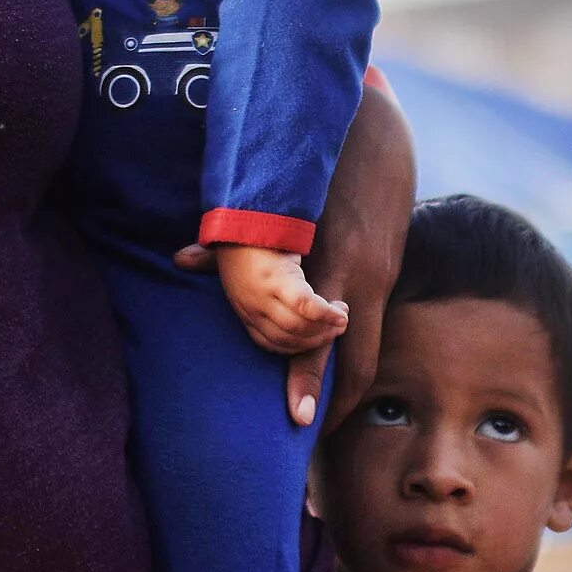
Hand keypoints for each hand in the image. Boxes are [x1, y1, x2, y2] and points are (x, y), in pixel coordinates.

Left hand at [175, 75, 413, 429]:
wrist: (381, 129)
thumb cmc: (322, 160)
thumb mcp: (280, 198)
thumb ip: (235, 236)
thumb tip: (183, 259)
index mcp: (335, 266)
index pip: (324, 341)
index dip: (309, 384)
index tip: (298, 423)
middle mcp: (365, 282)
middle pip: (359, 365)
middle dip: (338, 407)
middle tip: (311, 442)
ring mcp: (382, 280)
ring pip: (369, 352)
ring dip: (346, 388)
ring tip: (319, 420)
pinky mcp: (388, 273)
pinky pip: (370, 329)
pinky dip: (350, 354)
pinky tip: (333, 373)